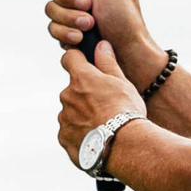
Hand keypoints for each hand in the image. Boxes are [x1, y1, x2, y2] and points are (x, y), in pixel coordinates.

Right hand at [44, 0, 157, 75]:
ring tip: (89, 26)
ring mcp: (74, 14)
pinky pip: (53, 29)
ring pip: (51, 9)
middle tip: (88, 6)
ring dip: (69, 18)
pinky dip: (65, 34)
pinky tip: (80, 39)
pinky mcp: (69, 33)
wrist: (128, 56)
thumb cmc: (127, 22)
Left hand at [57, 38, 136, 161]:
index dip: (76, 59)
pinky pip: (70, 132)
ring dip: (83, 116)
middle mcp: (67, 96)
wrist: (124, 146)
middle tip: (106, 107)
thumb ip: (108, 63)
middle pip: (73, 90)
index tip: (84, 64)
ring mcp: (64, 118)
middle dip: (85, 96)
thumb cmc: (126, 112)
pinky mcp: (64, 138)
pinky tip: (97, 139)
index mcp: (81, 78)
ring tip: (104, 126)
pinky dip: (80, 134)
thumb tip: (101, 45)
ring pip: (71, 112)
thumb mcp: (122, 82)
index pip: (69, 58)